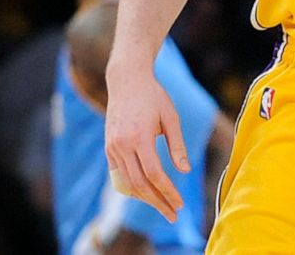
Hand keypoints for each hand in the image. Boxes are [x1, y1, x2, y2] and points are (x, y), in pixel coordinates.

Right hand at [104, 65, 188, 221]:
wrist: (127, 81)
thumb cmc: (154, 97)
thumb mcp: (171, 118)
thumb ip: (177, 146)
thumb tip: (185, 171)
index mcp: (139, 137)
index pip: (154, 174)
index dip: (167, 191)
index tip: (179, 203)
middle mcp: (122, 145)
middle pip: (139, 184)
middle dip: (157, 202)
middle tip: (173, 214)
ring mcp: (112, 148)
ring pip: (127, 183)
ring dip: (145, 198)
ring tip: (162, 207)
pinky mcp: (109, 148)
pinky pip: (119, 175)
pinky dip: (132, 188)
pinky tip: (146, 194)